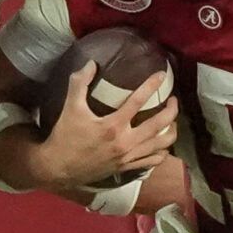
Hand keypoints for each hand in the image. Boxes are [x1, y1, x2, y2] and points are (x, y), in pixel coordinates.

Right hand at [24, 60, 176, 190]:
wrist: (59, 168)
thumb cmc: (65, 136)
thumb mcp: (70, 108)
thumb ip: (79, 83)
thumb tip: (91, 63)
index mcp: (113, 126)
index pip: (138, 101)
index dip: (151, 85)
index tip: (162, 75)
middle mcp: (125, 143)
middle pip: (159, 125)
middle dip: (171, 110)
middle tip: (173, 100)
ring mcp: (128, 157)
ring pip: (161, 145)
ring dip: (172, 131)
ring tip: (172, 121)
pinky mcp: (127, 168)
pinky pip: (153, 161)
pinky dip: (162, 152)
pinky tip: (162, 144)